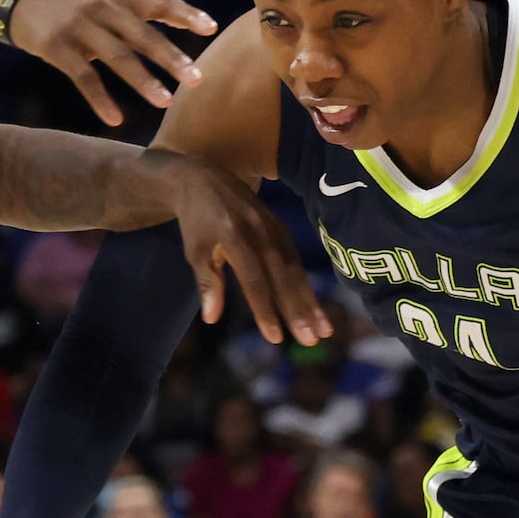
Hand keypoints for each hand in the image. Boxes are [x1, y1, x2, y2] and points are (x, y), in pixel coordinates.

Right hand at [7, 0, 212, 126]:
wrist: (21, 1)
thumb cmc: (76, 3)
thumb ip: (143, 8)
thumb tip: (191, 20)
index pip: (160, 1)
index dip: (186, 14)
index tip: (210, 28)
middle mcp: (103, 7)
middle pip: (143, 35)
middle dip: (171, 58)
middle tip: (196, 80)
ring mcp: (79, 27)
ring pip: (117, 57)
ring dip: (143, 81)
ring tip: (165, 102)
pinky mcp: (57, 47)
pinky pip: (84, 77)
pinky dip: (100, 100)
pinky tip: (116, 120)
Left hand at [159, 152, 331, 347]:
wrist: (204, 177)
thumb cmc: (196, 222)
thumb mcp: (195, 252)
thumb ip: (208, 284)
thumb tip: (211, 319)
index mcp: (236, 237)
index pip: (254, 280)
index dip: (265, 310)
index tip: (275, 338)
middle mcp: (260, 232)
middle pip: (283, 277)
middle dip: (299, 310)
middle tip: (313, 340)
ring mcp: (274, 228)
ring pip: (295, 270)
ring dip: (310, 301)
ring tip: (323, 330)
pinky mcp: (281, 227)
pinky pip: (296, 260)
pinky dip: (306, 285)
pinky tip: (315, 308)